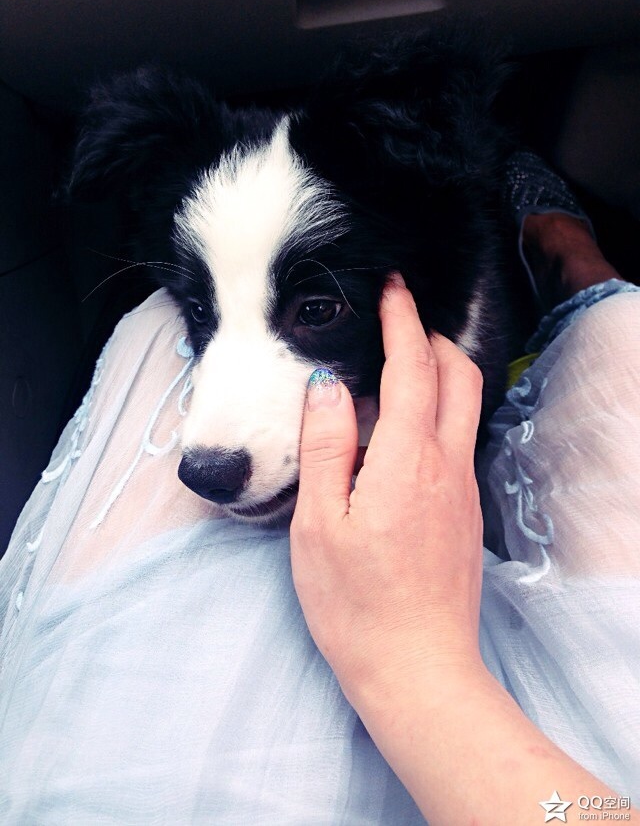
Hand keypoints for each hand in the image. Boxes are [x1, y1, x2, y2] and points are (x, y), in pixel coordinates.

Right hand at [290, 275, 484, 705]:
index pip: (413, 368)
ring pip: (464, 408)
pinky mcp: (465, 513)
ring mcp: (462, 490)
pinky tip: (398, 435)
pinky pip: (456, 442)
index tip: (391, 289)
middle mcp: (447, 466)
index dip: (402, 321)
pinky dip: (436, 414)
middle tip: (395, 323)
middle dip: (431, 338)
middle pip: (458, 376)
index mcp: (407, 461)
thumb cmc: (356, 604)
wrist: (418, 670)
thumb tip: (327, 387)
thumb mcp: (318, 525)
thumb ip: (325, 446)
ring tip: (394, 371)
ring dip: (438, 374)